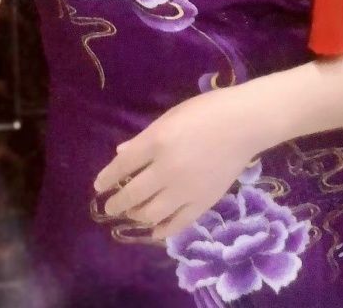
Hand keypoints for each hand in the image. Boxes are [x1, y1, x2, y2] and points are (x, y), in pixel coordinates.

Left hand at [93, 85, 257, 240]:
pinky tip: (154, 230)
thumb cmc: (206, 111)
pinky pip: (177, 224)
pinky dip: (161, 230)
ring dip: (136, 215)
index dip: (107, 177)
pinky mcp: (202, 203)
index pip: (122, 166)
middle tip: (110, 206)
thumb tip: (121, 154)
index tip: (99, 186)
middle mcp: (166, 170)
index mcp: (157, 142)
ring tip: (132, 213)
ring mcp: (185, 190)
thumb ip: (144, 139)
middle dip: (116, 203)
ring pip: (150, 214)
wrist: (244, 124)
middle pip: (132, 194)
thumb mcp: (170, 117)